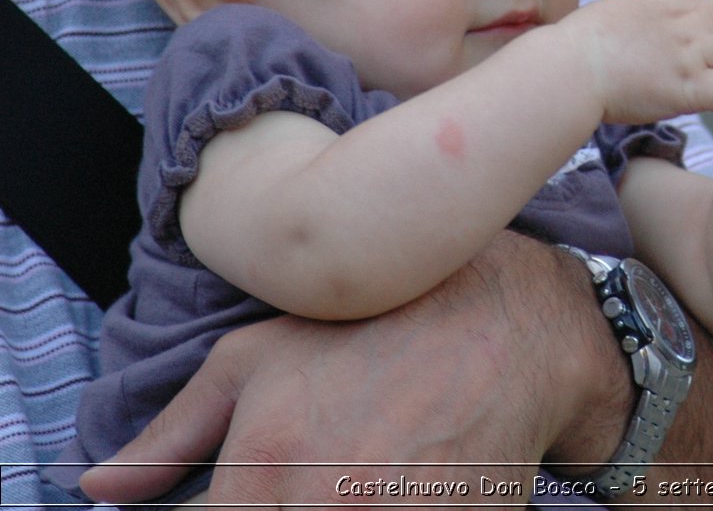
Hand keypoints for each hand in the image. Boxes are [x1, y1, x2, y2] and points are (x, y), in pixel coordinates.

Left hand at [79, 234, 630, 506]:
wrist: (507, 324)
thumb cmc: (373, 331)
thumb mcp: (259, 357)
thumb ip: (174, 431)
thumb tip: (101, 487)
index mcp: (262, 479)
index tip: (253, 493)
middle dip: (282, 505)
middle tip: (319, 477)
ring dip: (346, 507)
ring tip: (362, 477)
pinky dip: (391, 509)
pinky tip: (396, 487)